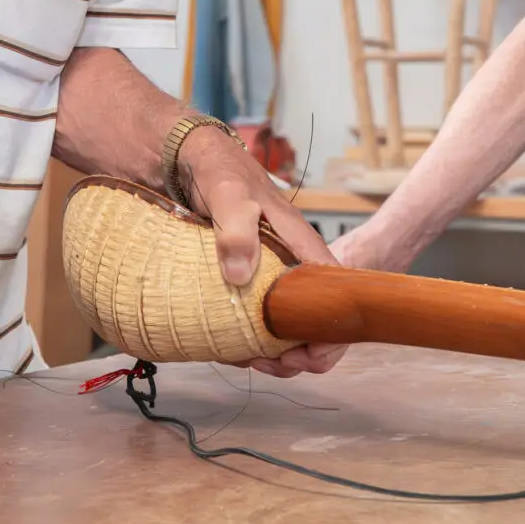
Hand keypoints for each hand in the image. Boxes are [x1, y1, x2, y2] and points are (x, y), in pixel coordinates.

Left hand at [176, 123, 346, 377]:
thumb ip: (236, 231)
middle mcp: (290, 263)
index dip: (332, 330)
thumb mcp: (227, 194)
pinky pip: (258, 320)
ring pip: (287, 326)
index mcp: (299, 244)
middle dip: (301, 352)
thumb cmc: (217, 171)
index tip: (307, 354)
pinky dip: (250, 341)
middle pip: (315, 319)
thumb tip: (240, 277)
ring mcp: (267, 274)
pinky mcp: (245, 281)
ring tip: (250, 361)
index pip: (336, 292)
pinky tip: (230, 346)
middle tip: (270, 364)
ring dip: (275, 352)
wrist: (188, 159)